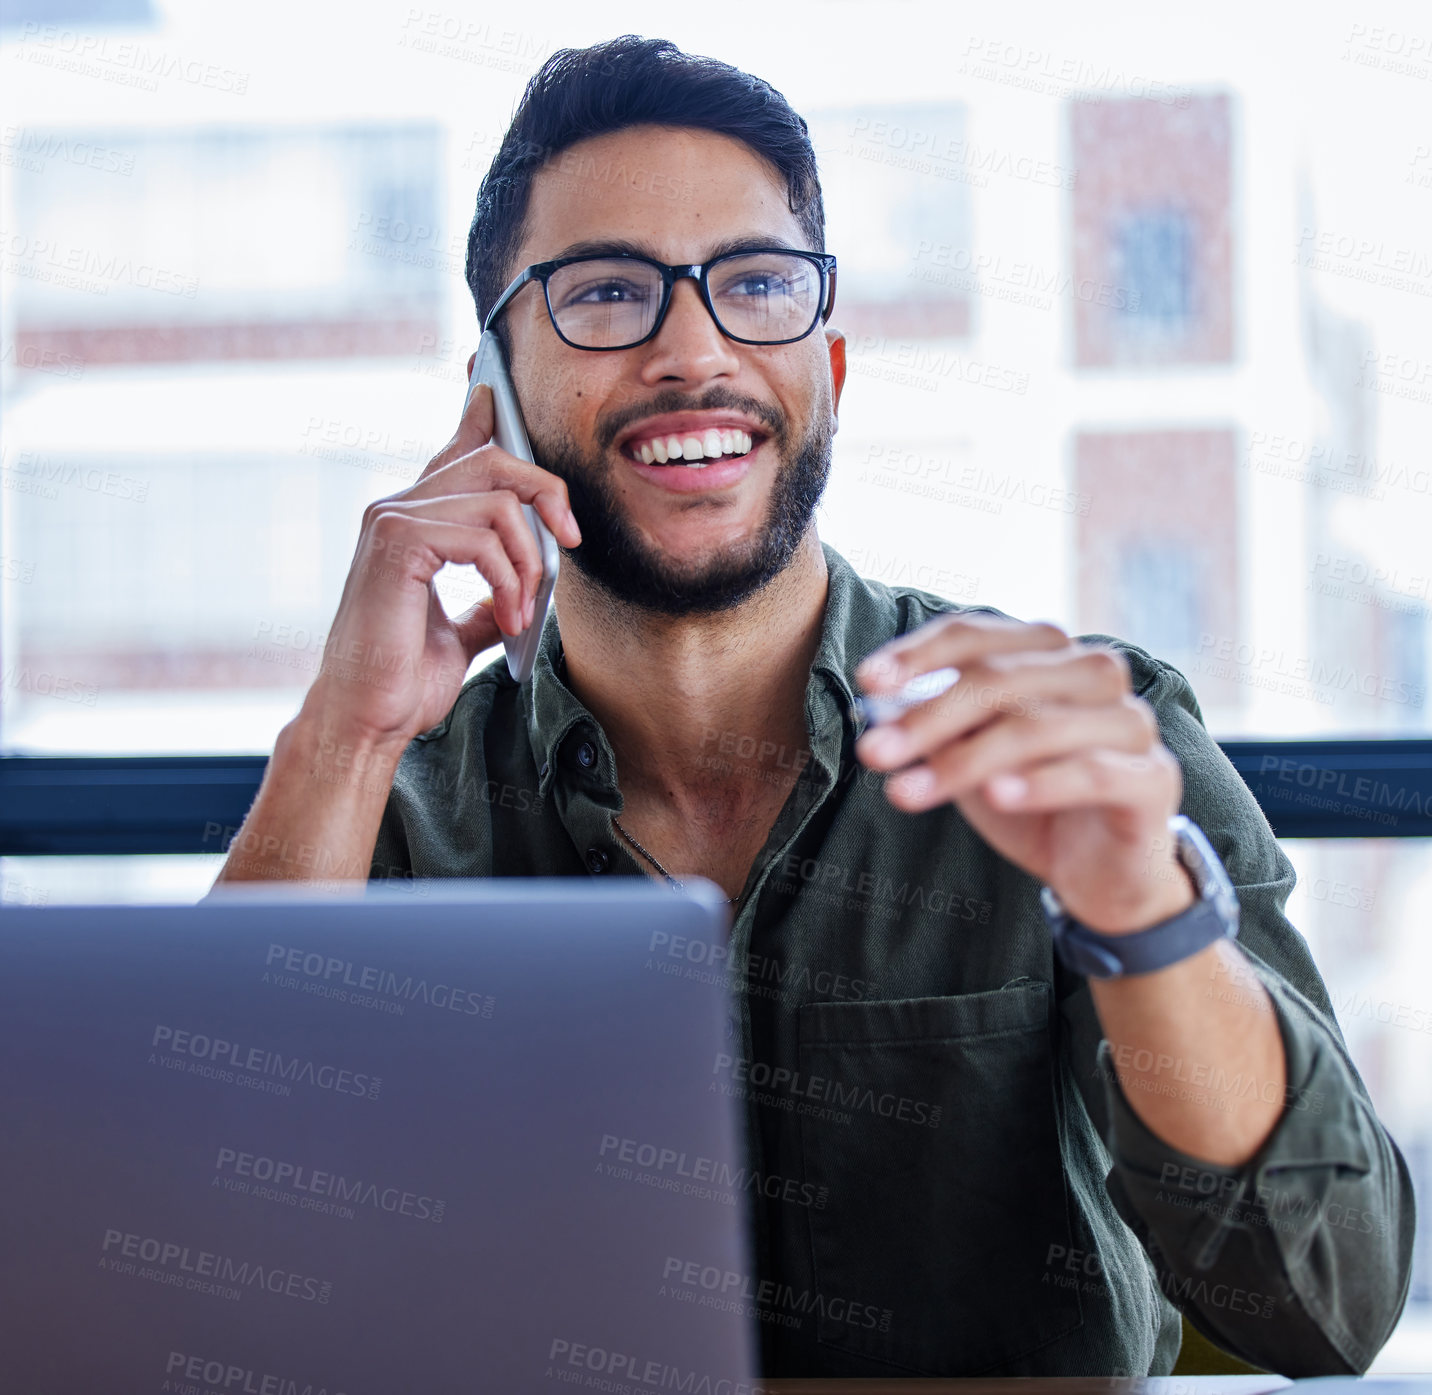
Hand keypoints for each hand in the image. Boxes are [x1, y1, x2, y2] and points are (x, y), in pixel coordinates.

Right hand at [303, 367, 582, 751]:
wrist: (368, 718)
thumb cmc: (404, 681)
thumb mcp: (462, 632)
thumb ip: (489, 598)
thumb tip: (528, 591)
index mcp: (413, 521)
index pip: (454, 450)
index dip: (480, 414)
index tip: (495, 391)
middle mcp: (398, 507)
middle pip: (495, 460)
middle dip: (547, 495)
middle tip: (567, 544)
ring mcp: (392, 520)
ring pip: (499, 501)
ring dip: (530, 561)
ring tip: (523, 609)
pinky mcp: (396, 543)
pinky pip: (482, 536)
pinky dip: (509, 579)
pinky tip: (507, 616)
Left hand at [853, 614, 1191, 933]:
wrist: (1102, 874)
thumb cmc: (1029, 800)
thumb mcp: (969, 759)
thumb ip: (935, 727)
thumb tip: (880, 705)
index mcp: (1049, 653)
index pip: (978, 634)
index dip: (919, 654)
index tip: (867, 682)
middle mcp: (1095, 673)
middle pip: (1000, 678)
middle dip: (927, 717)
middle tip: (873, 753)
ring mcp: (1130, 722)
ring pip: (1036, 727)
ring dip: (962, 760)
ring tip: (905, 792)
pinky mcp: (1153, 779)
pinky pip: (1093, 772)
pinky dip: (1040, 783)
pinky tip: (996, 796)